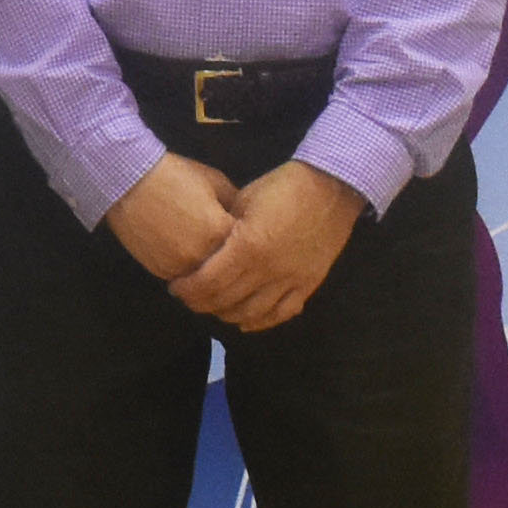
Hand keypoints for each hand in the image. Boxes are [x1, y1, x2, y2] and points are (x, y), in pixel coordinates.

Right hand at [102, 151, 240, 288]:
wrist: (130, 181)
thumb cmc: (175, 175)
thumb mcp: (215, 181)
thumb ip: (235, 203)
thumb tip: (248, 218)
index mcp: (220, 230)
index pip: (246, 246)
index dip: (245, 239)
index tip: (245, 234)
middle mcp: (202, 254)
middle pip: (227, 266)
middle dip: (228, 257)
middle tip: (226, 247)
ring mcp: (180, 266)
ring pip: (205, 278)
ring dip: (207, 268)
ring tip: (203, 250)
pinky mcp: (161, 271)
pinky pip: (183, 277)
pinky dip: (187, 269)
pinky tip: (183, 251)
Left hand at [167, 162, 363, 332]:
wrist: (332, 186)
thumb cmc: (283, 186)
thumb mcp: (244, 200)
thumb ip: (225, 229)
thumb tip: (208, 248)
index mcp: (247, 247)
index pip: (208, 282)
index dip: (187, 290)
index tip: (176, 287)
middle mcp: (267, 270)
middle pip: (226, 301)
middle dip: (201, 303)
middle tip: (190, 298)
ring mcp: (290, 280)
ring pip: (252, 313)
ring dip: (227, 314)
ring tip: (215, 307)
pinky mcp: (309, 284)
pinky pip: (282, 313)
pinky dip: (261, 322)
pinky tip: (246, 321)